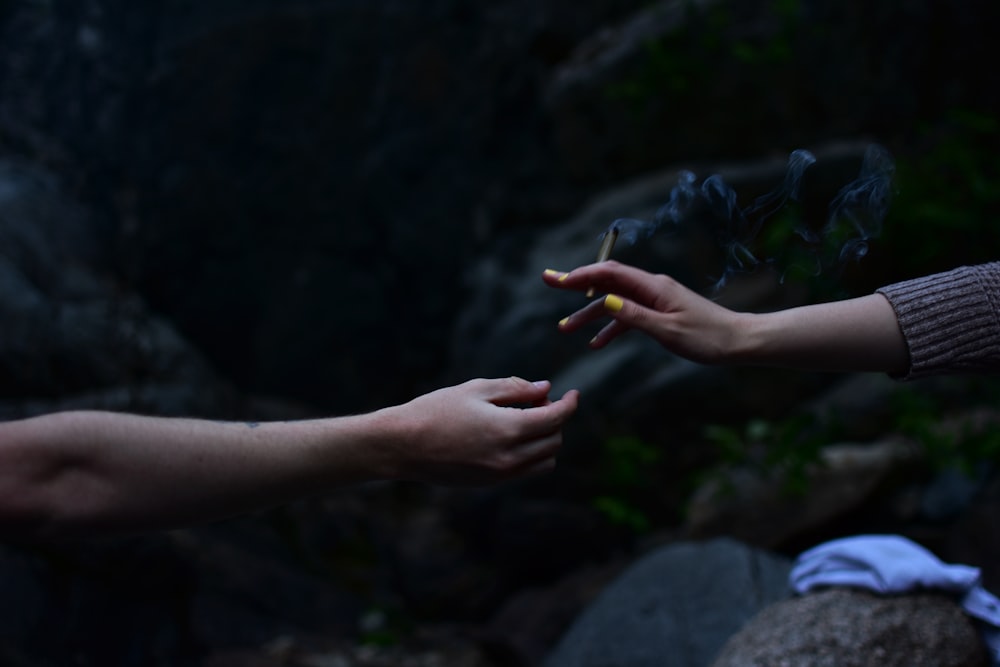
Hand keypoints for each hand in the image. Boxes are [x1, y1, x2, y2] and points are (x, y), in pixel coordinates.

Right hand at [383, 377, 579, 485]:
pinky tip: (513, 437)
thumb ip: (515, 389)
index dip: (569, 404)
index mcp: (507, 430)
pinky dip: (532, 455)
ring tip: (526, 420)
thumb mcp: (476, 390)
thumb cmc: (436, 410)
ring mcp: (501, 475)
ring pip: (545, 461)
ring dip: (546, 440)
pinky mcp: (491, 484)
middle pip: (554, 440)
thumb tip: (545, 389)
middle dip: (555, 419)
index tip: (573, 393)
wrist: (402, 445)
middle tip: (538, 402)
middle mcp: (509, 458)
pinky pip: (527, 472)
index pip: (555, 419)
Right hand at [542, 261, 742, 363]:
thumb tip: (603, 301)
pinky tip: (596, 344)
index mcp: (653, 287)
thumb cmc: (708, 338)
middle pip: (607, 282)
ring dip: (590, 314)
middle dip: (577, 285)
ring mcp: (655, 300)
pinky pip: (628, 316)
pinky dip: (611, 327)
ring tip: (565, 328)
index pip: (609, 274)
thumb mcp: (667, 331)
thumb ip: (633, 316)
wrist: (738, 343)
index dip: (580, 275)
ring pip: (615, 302)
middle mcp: (652, 288)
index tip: (556, 279)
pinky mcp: (660, 314)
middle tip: (549, 283)